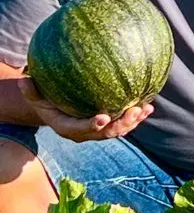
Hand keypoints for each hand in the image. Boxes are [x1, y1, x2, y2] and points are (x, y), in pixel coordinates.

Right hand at [18, 78, 152, 142]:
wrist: (57, 109)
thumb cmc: (46, 100)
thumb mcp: (35, 96)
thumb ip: (32, 91)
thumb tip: (24, 78)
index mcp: (68, 128)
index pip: (80, 130)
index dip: (92, 126)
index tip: (104, 117)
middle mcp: (86, 133)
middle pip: (106, 134)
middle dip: (121, 125)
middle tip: (133, 111)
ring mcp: (99, 130)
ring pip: (119, 130)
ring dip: (133, 121)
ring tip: (145, 109)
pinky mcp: (110, 124)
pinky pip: (125, 123)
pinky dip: (137, 116)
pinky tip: (150, 106)